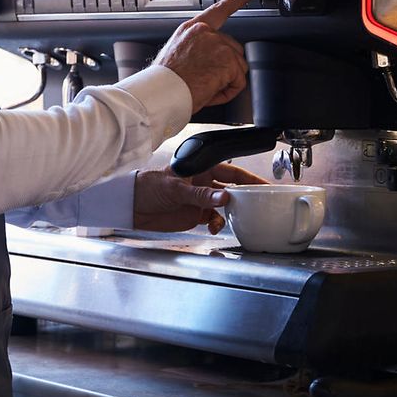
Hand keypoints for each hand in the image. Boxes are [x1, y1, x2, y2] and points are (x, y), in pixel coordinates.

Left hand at [133, 163, 268, 233]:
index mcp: (201, 169)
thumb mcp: (175, 189)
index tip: (265, 186)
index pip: (232, 172)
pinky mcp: (195, 214)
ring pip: (225, 206)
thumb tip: (224, 198)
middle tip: (260, 205)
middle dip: (246, 197)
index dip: (249, 179)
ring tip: (235, 219)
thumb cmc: (148, 186)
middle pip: (233, 189)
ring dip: (232, 213)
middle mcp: (204, 183)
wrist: (131, 206)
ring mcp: (200, 199)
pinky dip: (218, 224)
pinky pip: (214, 219)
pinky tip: (215, 227)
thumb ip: (200, 195)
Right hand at [153, 0, 256, 113]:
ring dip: (225, 82)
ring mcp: (218, 44)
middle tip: (203, 79)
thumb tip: (209, 61)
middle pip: (233, 49)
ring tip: (202, 86)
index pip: (219, 9)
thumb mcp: (176, 55)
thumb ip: (196, 49)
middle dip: (225, 67)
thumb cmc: (164, 82)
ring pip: (238, 67)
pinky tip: (209, 91)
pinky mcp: (228, 59)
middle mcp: (205, 32)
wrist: (162, 92)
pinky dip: (227, 92)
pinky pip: (238, 82)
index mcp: (191, 29)